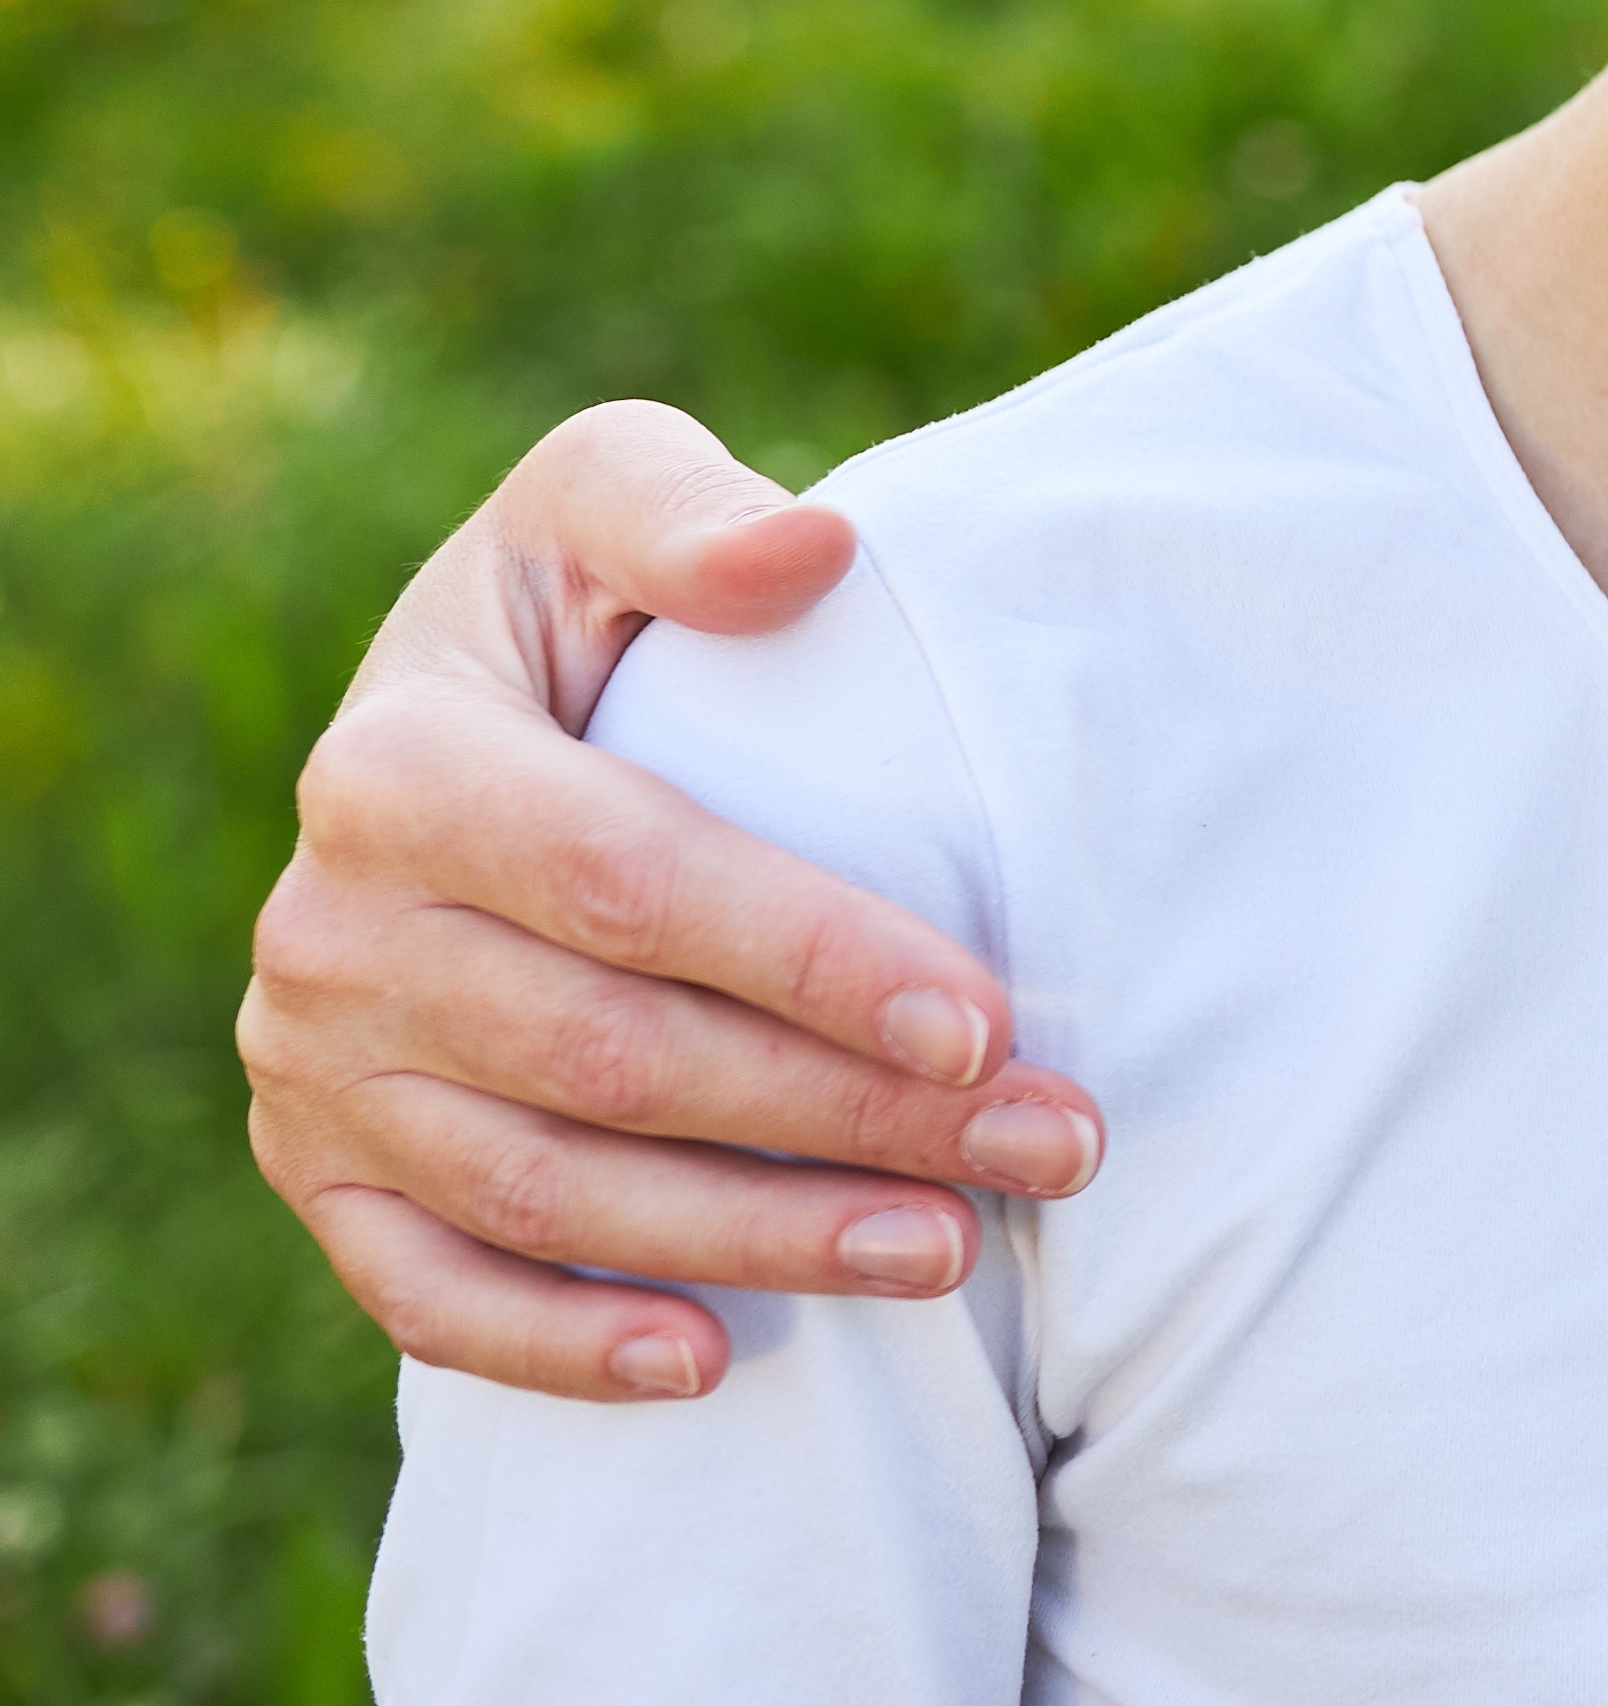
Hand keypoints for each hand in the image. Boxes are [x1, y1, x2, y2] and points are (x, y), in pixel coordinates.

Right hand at [239, 402, 1110, 1399]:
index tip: (989, 1020)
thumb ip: (686, 513)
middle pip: (617, 1058)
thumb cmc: (572, 605)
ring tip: (950, 1251)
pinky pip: (425, 1289)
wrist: (448, 724)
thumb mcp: (599, 495)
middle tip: (1047, 1147)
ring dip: (756, 1238)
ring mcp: (311, 1068)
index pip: (634, 885)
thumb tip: (808, 555)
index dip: (815, 959)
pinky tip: (708, 1363)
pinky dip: (559, 1344)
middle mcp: (330, 931)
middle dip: (846, 1116)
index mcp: (398, 765)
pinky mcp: (315, 1166)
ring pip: (547, 1190)